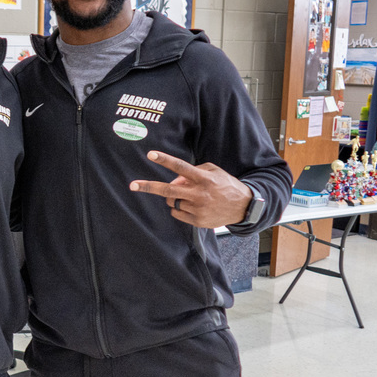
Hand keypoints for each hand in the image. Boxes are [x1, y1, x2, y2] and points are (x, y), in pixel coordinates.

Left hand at [129, 150, 251, 228]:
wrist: (243, 207)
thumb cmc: (225, 185)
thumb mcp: (213, 171)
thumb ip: (193, 171)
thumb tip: (174, 180)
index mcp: (204, 178)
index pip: (181, 167)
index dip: (165, 160)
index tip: (150, 155)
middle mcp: (200, 194)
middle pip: (168, 190)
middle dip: (148, 187)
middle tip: (132, 185)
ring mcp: (198, 209)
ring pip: (172, 201)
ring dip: (173, 196)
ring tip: (188, 195)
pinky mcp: (198, 221)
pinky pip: (177, 213)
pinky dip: (179, 208)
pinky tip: (193, 205)